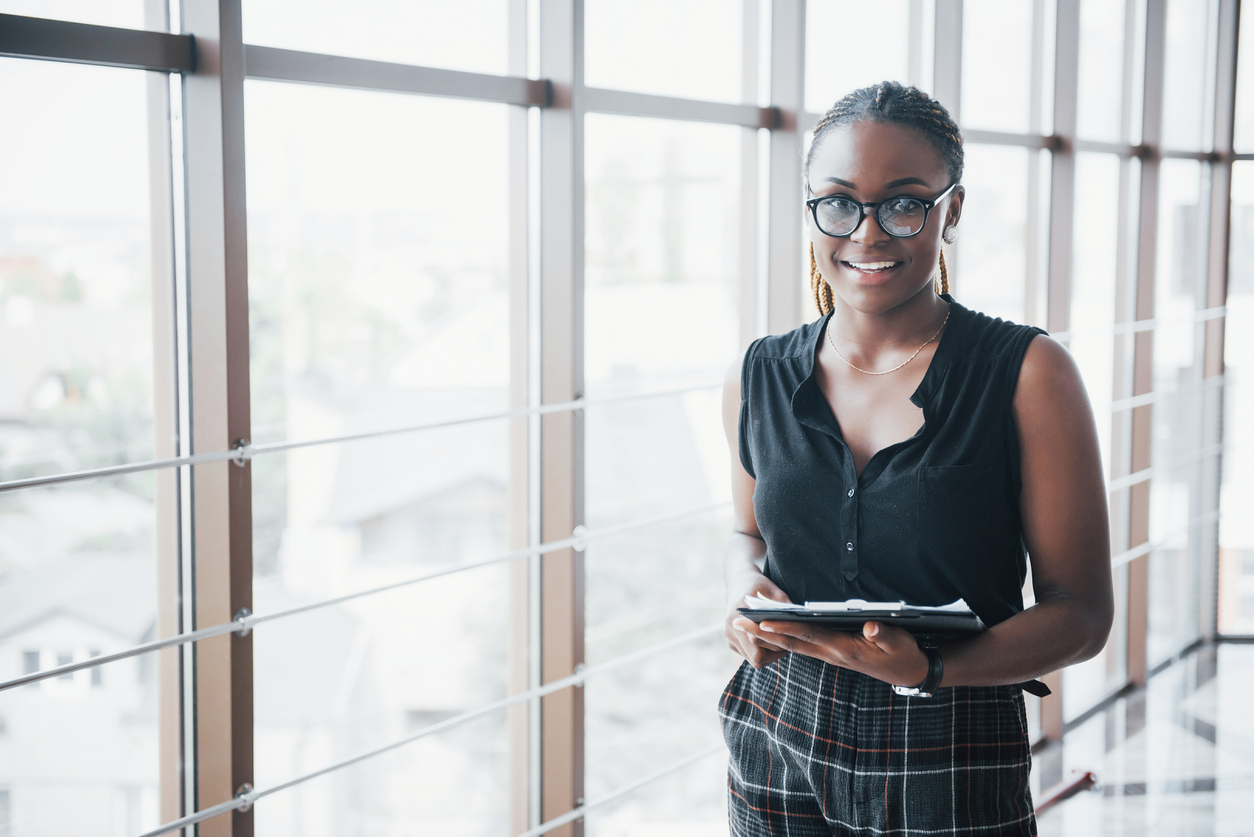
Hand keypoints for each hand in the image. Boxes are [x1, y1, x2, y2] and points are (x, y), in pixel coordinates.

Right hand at [724, 572, 791, 669]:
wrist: (737, 584)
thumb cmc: (758, 586)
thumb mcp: (772, 589)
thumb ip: (783, 604)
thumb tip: (800, 619)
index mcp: (739, 610)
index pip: (756, 637)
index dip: (776, 641)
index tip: (790, 637)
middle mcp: (731, 626)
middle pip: (756, 654)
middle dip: (775, 652)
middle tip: (790, 644)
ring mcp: (729, 636)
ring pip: (754, 660)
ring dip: (770, 656)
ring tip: (782, 644)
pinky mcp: (731, 643)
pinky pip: (750, 658)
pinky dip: (763, 655)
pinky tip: (772, 643)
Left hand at [730, 618, 930, 687]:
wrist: (909, 673)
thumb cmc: (904, 654)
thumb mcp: (901, 642)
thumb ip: (886, 634)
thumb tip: (871, 626)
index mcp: (844, 649)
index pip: (808, 636)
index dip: (784, 628)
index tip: (761, 622)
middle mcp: (831, 653)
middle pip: (790, 642)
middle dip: (762, 632)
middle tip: (736, 621)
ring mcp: (829, 655)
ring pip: (793, 645)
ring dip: (768, 635)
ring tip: (745, 623)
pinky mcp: (832, 653)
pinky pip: (802, 646)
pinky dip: (783, 638)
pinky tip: (771, 631)